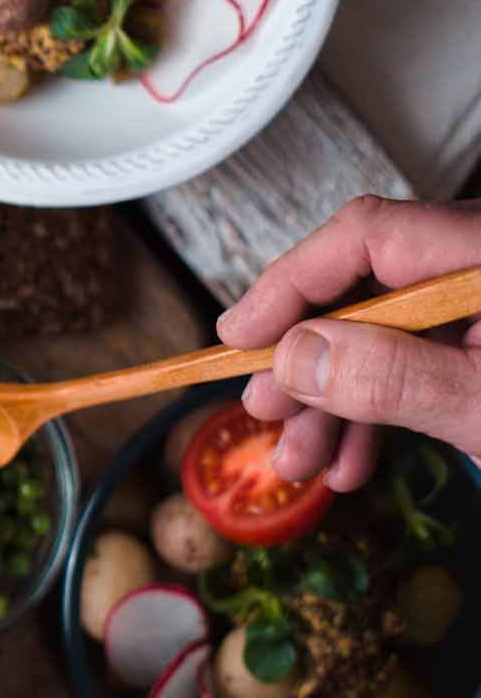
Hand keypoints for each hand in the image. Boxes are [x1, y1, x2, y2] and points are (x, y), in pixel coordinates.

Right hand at [218, 196, 480, 489]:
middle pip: (365, 288)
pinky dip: (377, 411)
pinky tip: (350, 461)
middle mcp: (479, 270)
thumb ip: (390, 375)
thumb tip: (293, 355)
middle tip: (263, 405)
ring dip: (333, 401)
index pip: (367, 236)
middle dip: (307, 358)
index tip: (240, 335)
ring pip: (384, 335)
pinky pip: (415, 361)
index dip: (291, 281)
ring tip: (300, 458)